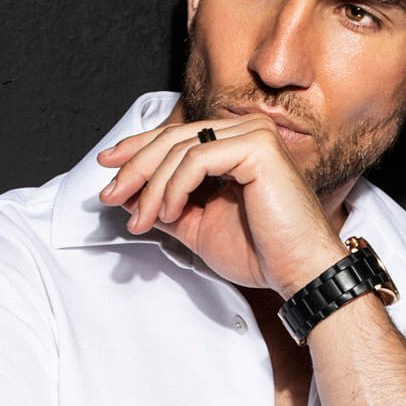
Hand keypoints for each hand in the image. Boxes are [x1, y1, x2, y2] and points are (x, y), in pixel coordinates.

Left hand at [97, 114, 345, 295]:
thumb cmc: (261, 252)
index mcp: (234, 146)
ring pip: (180, 148)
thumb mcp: (197, 226)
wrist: (298, 272)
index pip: (176, 137)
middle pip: (173, 139)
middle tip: (110, 195)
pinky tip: (169, 212)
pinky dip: (174, 187)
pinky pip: (197, 158)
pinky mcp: (257, 147)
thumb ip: (165, 205)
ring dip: (151, 187)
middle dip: (135, 169)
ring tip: (143, 219)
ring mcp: (254, 136)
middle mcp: (246, 133)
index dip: (137, 149)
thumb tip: (126, 193)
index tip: (107, 168)